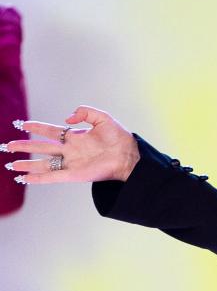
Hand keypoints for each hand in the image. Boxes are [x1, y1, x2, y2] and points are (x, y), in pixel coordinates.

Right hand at [2, 106, 139, 183]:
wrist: (129, 155)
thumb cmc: (119, 137)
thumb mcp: (103, 118)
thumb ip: (85, 112)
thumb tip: (67, 118)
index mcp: (76, 137)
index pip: (51, 131)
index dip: (37, 127)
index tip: (22, 124)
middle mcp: (70, 150)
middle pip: (42, 147)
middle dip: (24, 146)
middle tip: (7, 145)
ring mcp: (71, 163)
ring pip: (43, 163)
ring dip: (27, 164)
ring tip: (11, 164)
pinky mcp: (74, 175)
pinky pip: (52, 177)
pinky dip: (38, 178)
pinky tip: (24, 178)